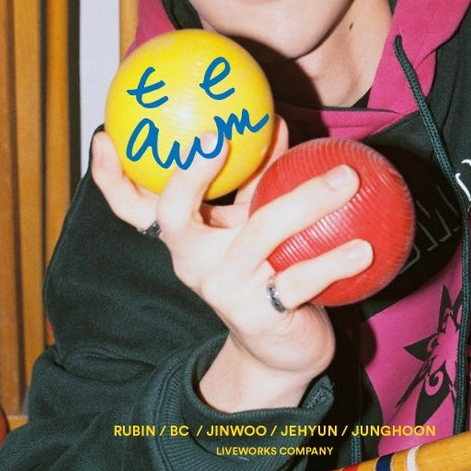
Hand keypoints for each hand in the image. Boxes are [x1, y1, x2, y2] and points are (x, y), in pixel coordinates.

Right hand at [92, 121, 372, 409]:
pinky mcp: (259, 316)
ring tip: (346, 178)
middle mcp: (193, 261)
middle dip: (190, 174)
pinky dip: (334, 260)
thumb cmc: (264, 267)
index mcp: (184, 236)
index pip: (134, 206)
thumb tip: (276, 121)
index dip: (113, 175)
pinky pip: (300, 278)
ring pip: (261, 231)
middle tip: (218, 135)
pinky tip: (364, 248)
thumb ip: (258, 177)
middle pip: (176, 214)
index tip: (107, 136)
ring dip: (308, 200)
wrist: (278, 350)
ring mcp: (224, 289)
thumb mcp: (252, 222)